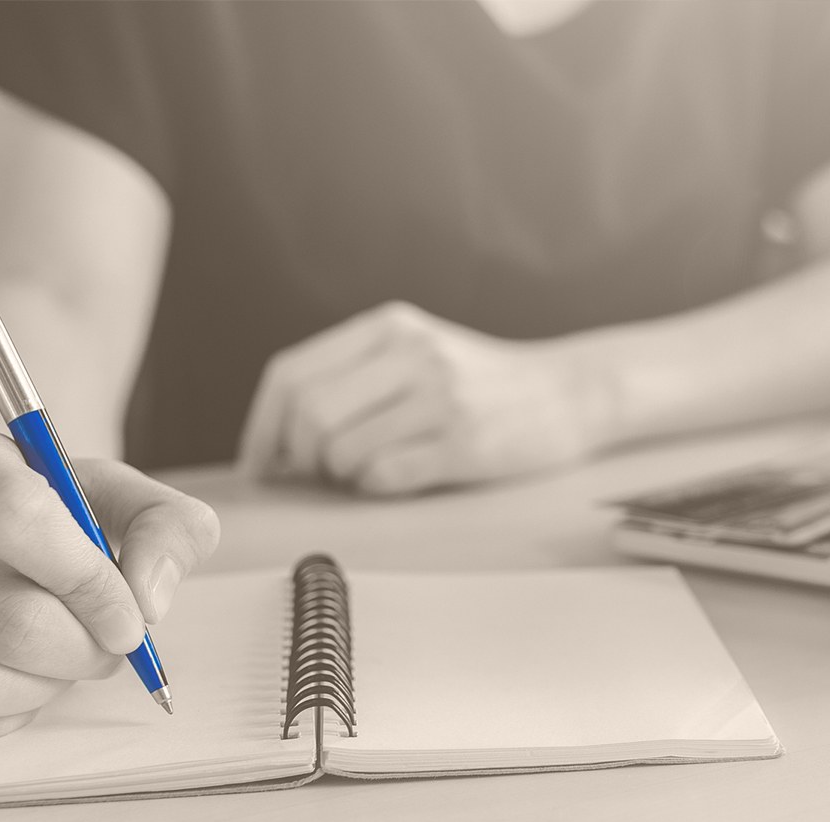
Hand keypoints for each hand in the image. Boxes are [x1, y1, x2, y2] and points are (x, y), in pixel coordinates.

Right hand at [0, 429, 218, 748]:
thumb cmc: (58, 513)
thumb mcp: (122, 496)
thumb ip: (167, 529)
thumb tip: (148, 601)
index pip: (19, 517)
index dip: (89, 582)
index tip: (132, 620)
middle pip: (4, 620)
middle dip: (82, 648)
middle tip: (108, 643)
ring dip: (43, 686)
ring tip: (63, 655)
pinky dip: (5, 714)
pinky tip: (21, 674)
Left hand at [238, 301, 611, 494]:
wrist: (567, 393)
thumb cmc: (479, 384)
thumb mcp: (415, 353)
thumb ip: (352, 378)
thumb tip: (275, 441)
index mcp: (388, 327)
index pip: (292, 374)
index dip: (262, 427)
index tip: (262, 463)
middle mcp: (411, 353)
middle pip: (309, 415)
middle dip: (302, 457)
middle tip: (321, 473)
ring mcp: (440, 396)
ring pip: (343, 451)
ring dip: (344, 475)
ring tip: (373, 468)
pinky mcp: (463, 442)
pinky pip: (384, 477)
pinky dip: (377, 486)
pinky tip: (401, 475)